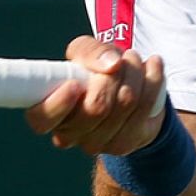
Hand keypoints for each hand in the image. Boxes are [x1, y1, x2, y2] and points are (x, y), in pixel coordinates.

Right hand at [26, 35, 165, 155]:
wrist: (125, 90)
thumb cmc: (94, 71)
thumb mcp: (84, 52)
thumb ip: (90, 51)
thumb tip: (111, 64)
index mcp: (48, 113)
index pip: (42, 119)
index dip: (58, 104)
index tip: (73, 84)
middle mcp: (69, 134)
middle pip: (96, 106)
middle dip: (114, 75)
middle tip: (121, 58)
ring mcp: (97, 144)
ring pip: (124, 104)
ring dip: (135, 73)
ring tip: (134, 59)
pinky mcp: (125, 144)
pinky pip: (145, 107)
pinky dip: (153, 80)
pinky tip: (153, 66)